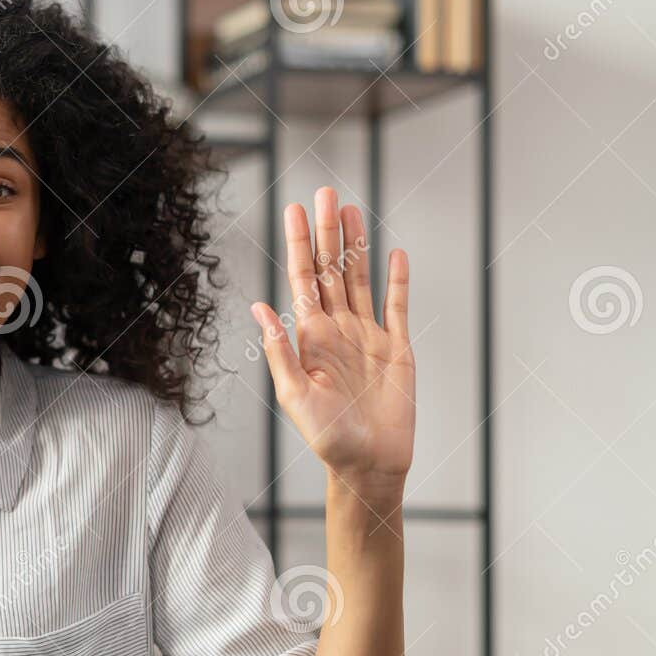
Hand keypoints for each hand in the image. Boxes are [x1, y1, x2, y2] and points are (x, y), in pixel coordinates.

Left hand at [250, 186, 414, 504]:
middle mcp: (337, 330)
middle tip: (324, 191)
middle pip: (332, 269)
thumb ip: (279, 350)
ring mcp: (368, 336)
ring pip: (361, 279)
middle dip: (326, 232)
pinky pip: (397, 307)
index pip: (302, 279)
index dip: (298, 244)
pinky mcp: (397, 349)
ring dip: (357, 244)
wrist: (369, 463)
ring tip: (351, 209)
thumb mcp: (295, 396)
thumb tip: (258, 308)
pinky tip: (395, 253)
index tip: (293, 209)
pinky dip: (397, 280)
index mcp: (310, 337)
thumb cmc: (327, 438)